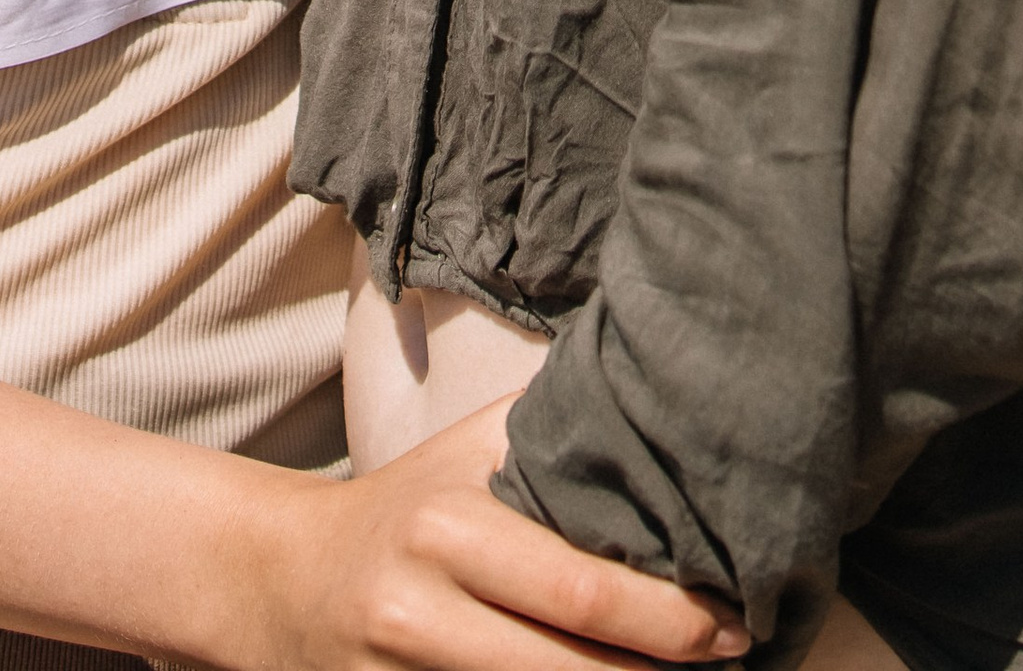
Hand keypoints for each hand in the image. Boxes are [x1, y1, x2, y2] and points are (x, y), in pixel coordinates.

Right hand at [235, 398, 746, 670]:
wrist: (284, 583)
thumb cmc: (411, 505)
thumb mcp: (469, 450)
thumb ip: (557, 424)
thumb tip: (672, 380)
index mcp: (448, 531)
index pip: (581, 589)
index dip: (671, 619)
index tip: (738, 621)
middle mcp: (421, 611)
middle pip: (570, 669)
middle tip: (738, 663)